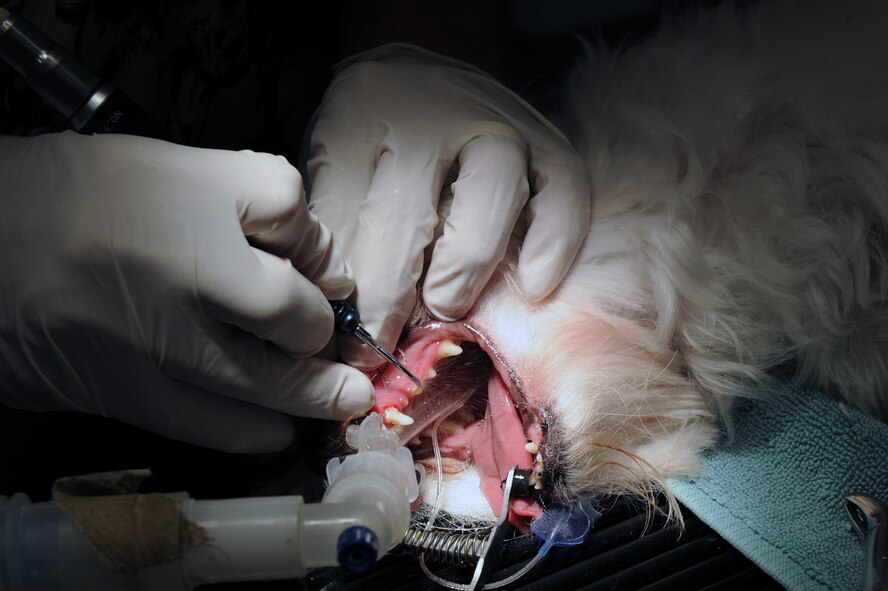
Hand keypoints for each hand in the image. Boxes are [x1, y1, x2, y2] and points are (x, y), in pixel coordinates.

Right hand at [0, 132, 373, 451]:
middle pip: (288, 305)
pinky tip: (276, 429)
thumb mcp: (154, 166)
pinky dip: (253, 430)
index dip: (304, 230)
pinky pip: (207, 423)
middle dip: (318, 324)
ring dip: (313, 392)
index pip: (286, 201)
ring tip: (344, 399)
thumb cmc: (67, 199)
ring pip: (262, 376)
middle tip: (330, 336)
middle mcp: (176, 263)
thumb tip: (298, 248)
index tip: (296, 249)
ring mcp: (153, 335)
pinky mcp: (125, 390)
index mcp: (183, 189)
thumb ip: (230, 195)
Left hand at [306, 44, 590, 365]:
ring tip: (446, 306)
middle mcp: (427, 114)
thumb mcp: (333, 167)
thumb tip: (342, 325)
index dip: (343, 290)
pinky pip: (564, 188)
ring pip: (491, 191)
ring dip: (465, 264)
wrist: (418, 73)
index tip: (346, 342)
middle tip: (383, 342)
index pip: (343, 213)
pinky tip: (535, 285)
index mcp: (357, 118)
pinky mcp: (545, 137)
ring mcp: (494, 120)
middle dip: (390, 292)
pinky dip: (555, 241)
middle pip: (408, 210)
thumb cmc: (369, 139)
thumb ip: (337, 230)